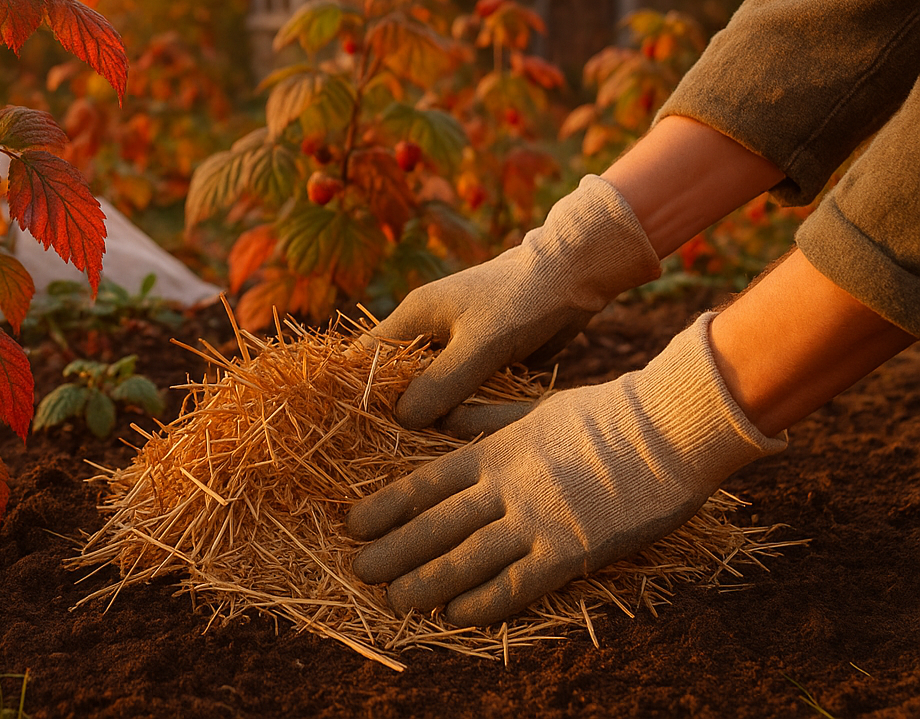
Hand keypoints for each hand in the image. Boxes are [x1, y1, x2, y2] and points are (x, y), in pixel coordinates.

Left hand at [347, 314, 784, 626]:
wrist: (666, 427)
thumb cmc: (604, 415)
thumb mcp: (532, 408)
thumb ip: (484, 419)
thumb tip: (439, 417)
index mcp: (496, 450)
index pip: (427, 482)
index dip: (388, 506)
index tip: (356, 523)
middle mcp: (506, 486)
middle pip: (437, 523)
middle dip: (395, 549)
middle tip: (360, 569)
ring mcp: (537, 519)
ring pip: (467, 557)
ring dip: (426, 581)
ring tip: (393, 599)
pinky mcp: (570, 549)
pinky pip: (518, 583)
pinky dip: (484, 601)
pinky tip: (456, 616)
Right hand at [365, 175, 658, 428]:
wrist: (575, 276)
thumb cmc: (524, 301)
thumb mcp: (481, 346)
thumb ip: (442, 383)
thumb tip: (401, 419)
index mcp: (415, 314)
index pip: (365, 353)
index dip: (356, 387)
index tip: (354, 426)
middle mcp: (429, 327)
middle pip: (397, 375)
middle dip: (396, 408)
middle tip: (394, 448)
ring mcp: (456, 342)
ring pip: (431, 385)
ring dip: (433, 411)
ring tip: (429, 447)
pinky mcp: (483, 354)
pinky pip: (462, 388)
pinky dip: (461, 407)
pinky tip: (465, 434)